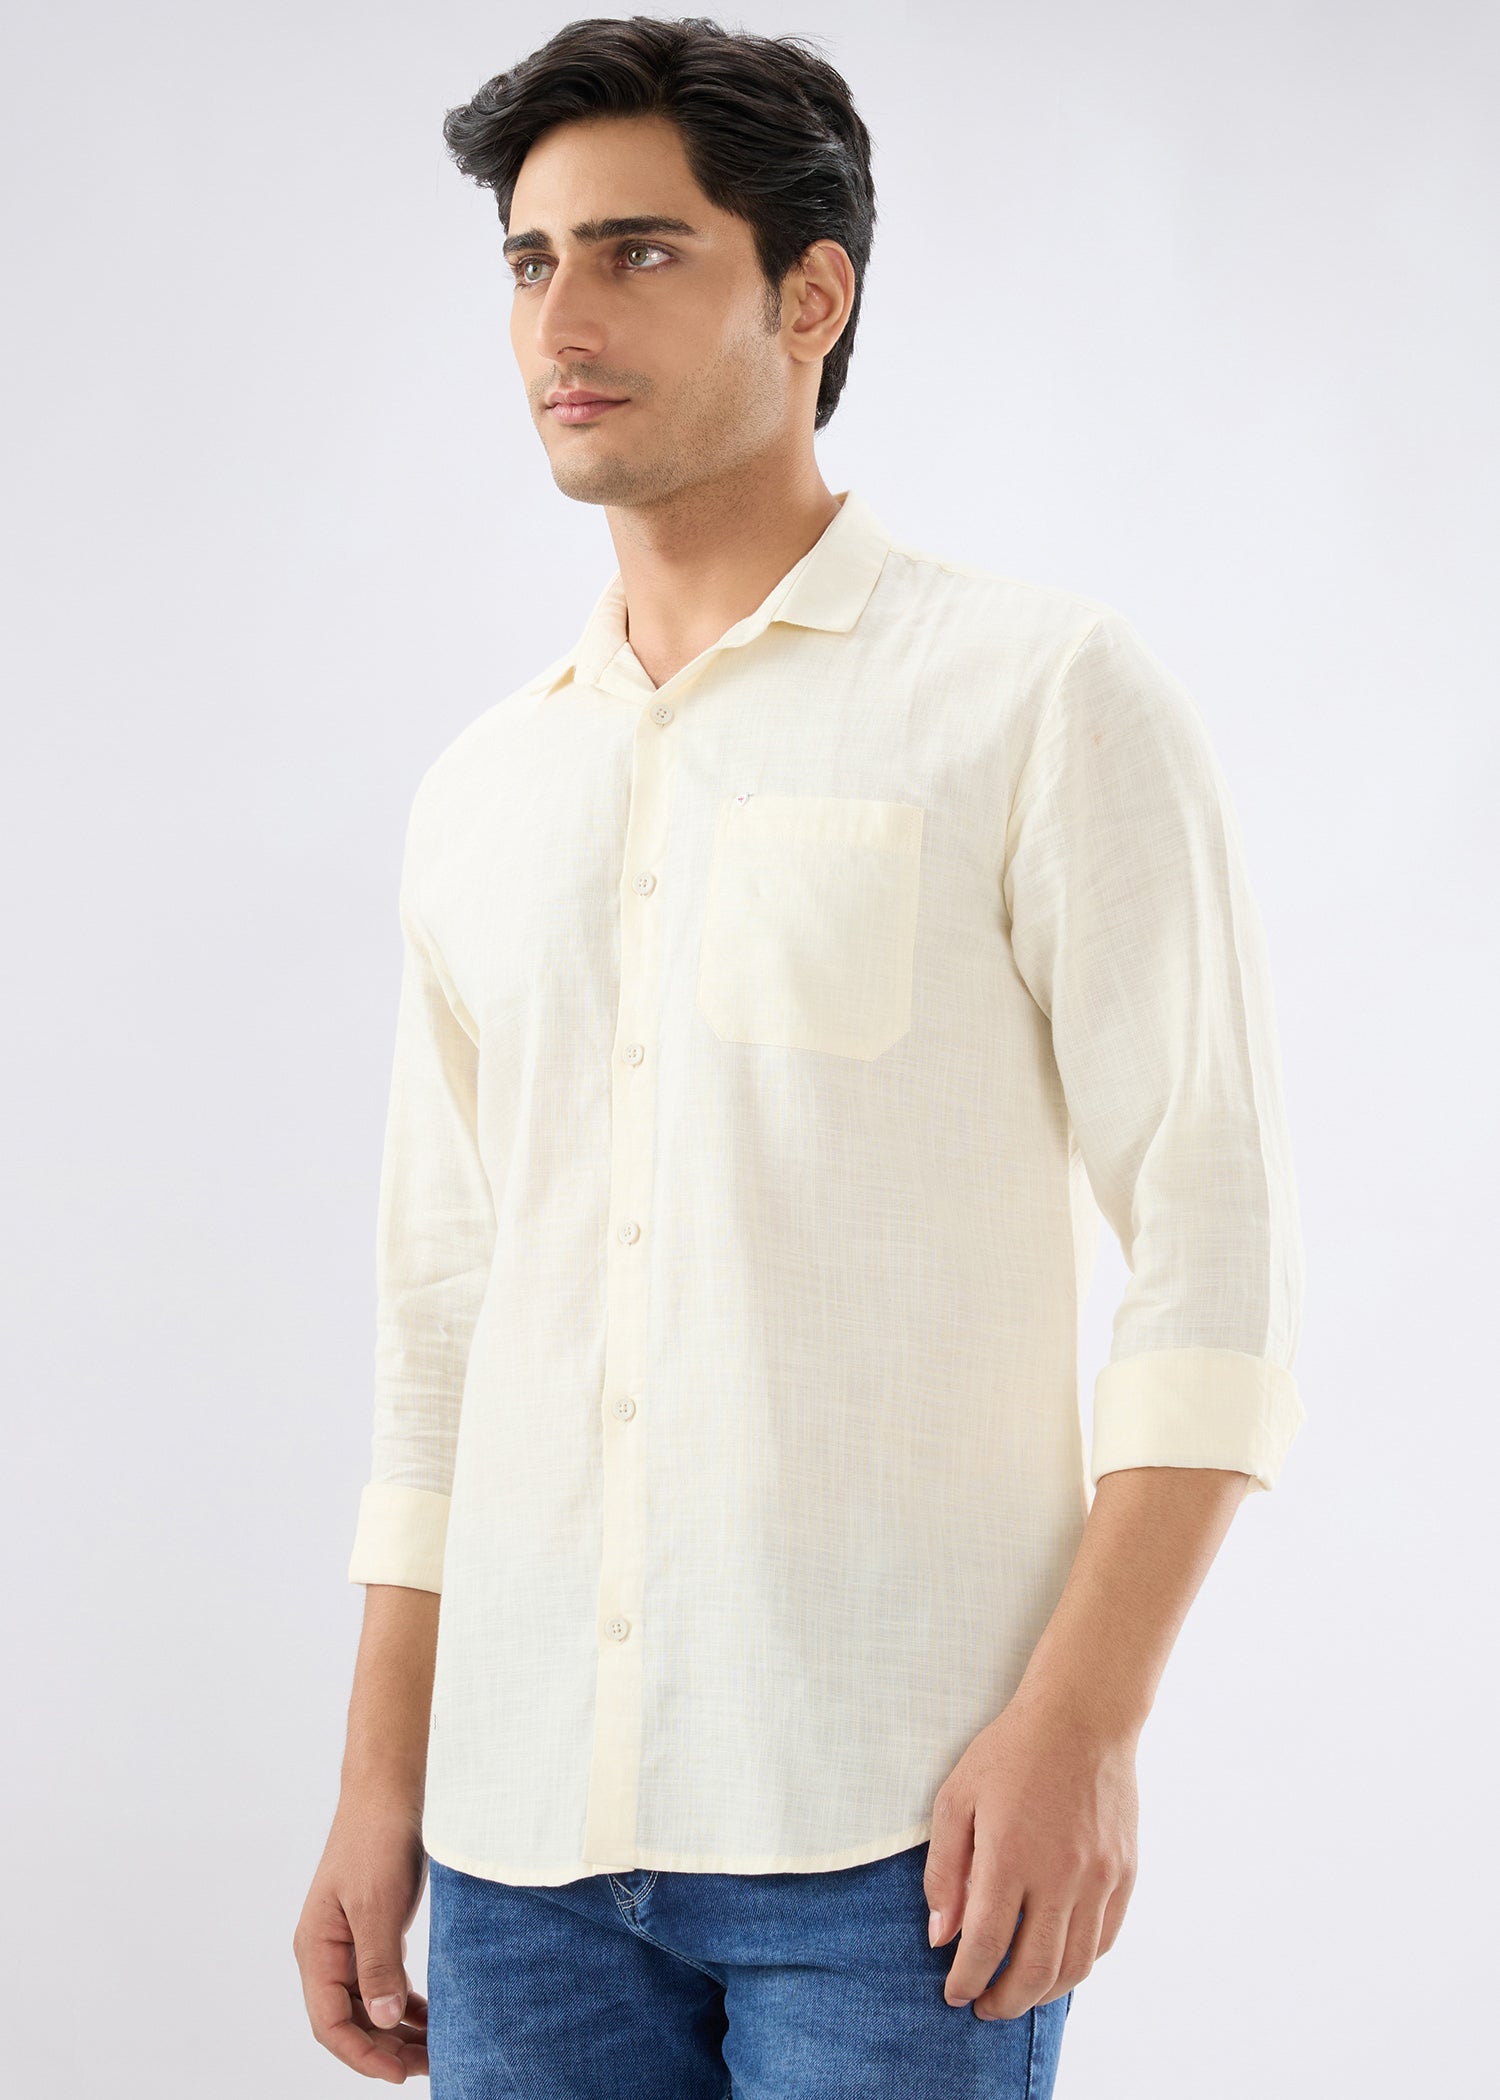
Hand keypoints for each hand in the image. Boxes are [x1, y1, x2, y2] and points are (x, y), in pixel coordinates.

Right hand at [293, 1792, 430, 2081]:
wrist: (390, 1790)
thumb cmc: (376, 1839)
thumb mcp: (378, 1904)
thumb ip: (378, 1964)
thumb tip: (384, 2022)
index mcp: (316, 1949)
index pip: (329, 2023)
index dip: (362, 2054)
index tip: (399, 2072)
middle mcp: (328, 1952)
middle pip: (349, 2021)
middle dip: (384, 2050)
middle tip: (428, 2066)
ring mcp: (350, 1942)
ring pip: (369, 2005)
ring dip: (396, 2032)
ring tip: (435, 2050)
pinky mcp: (374, 1930)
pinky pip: (384, 1982)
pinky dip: (404, 2003)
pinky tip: (430, 2017)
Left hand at [923, 1686, 1138, 2019]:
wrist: (1082, 1716)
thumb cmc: (1011, 1752)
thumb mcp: (956, 1798)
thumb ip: (945, 1870)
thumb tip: (941, 1936)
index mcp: (1009, 1855)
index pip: (986, 1945)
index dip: (966, 1980)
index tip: (953, 1993)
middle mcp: (1059, 1875)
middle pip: (1034, 1970)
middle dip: (1003, 2002)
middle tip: (984, 2007)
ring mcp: (1098, 1877)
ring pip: (1074, 1965)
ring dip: (1042, 1993)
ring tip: (1017, 1993)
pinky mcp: (1124, 1873)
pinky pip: (1104, 1939)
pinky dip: (1079, 1965)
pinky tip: (1057, 1963)